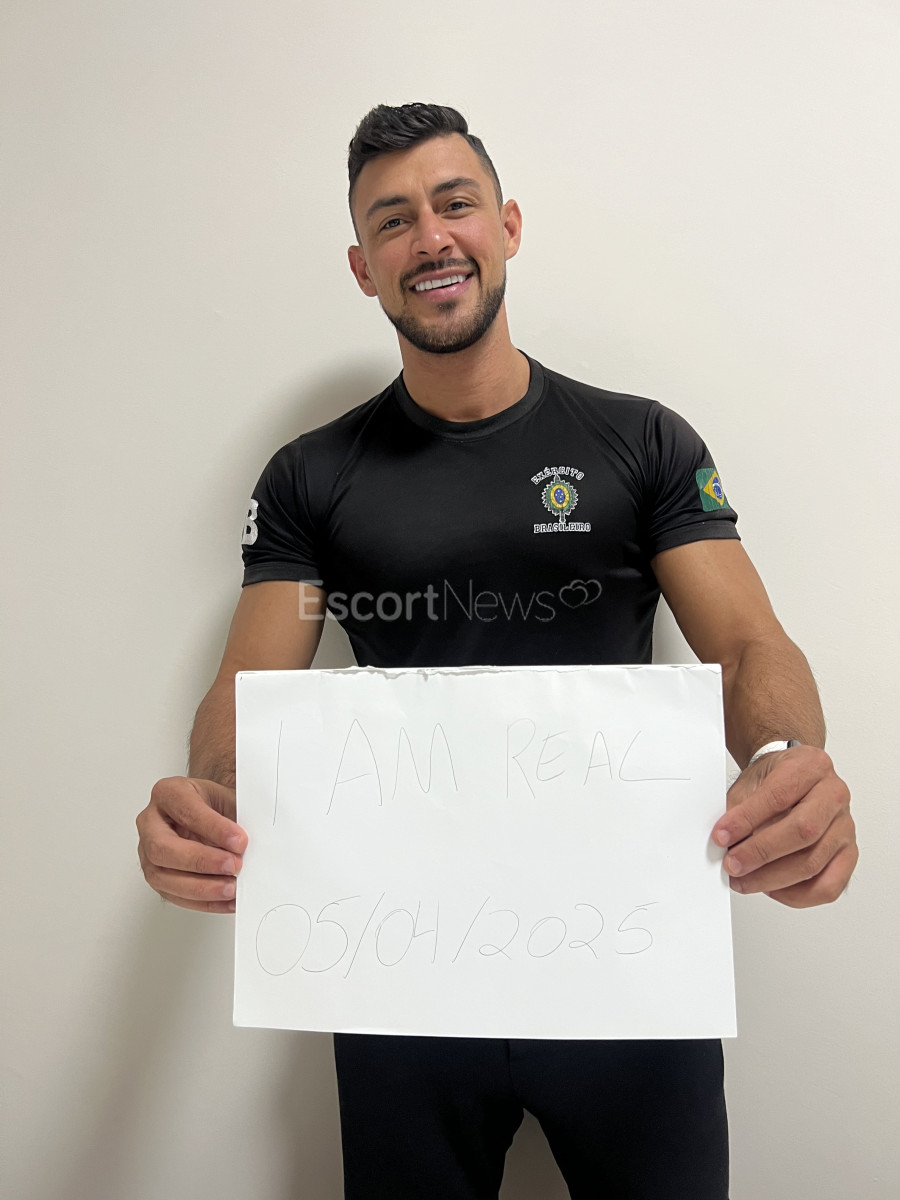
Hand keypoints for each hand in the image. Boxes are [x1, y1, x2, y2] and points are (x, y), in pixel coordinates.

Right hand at [137, 777, 247, 912]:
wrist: (210, 812)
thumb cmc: (214, 804)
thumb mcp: (227, 798)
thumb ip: (238, 816)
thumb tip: (252, 841)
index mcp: (168, 793)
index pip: (186, 811)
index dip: (214, 828)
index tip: (240, 841)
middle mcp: (151, 822)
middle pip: (163, 847)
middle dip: (201, 861)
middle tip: (234, 865)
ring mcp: (148, 852)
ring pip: (163, 876)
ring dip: (201, 887)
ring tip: (231, 887)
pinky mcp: (157, 876)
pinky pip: (174, 896)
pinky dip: (204, 902)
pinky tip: (226, 900)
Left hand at [711, 745, 857, 907]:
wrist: (795, 777)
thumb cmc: (775, 779)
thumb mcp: (752, 781)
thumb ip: (739, 809)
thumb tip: (724, 842)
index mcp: (811, 767)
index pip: (778, 797)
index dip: (747, 820)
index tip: (722, 836)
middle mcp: (834, 795)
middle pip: (802, 832)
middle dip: (760, 853)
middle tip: (732, 865)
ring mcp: (845, 827)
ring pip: (813, 862)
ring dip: (772, 879)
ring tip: (743, 881)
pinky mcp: (848, 854)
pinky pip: (829, 886)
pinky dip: (797, 895)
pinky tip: (772, 889)